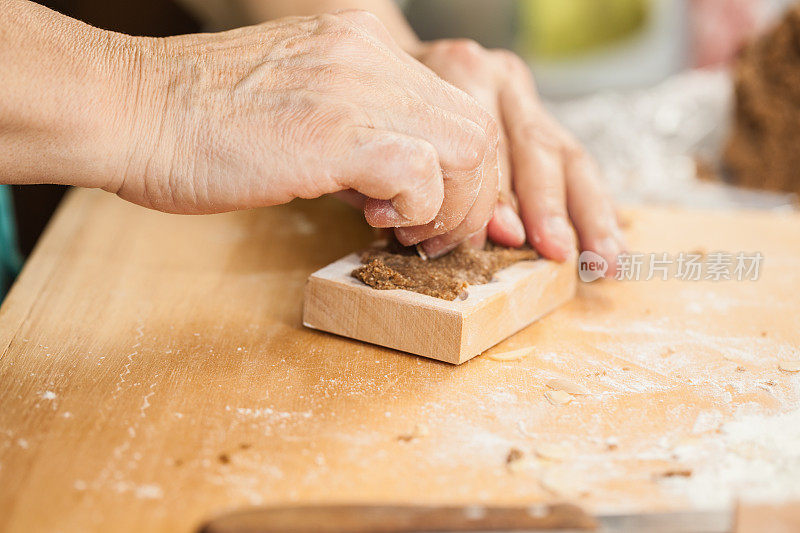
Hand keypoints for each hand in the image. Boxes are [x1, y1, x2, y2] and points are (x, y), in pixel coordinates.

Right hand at [112, 11, 498, 251]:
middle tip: (434, 234)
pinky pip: (419, 173)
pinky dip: (413, 208)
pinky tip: (373, 220)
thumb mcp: (298, 108)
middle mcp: (369, 55)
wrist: (129, 110)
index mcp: (362, 46)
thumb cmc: (198, 122)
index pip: (455, 106)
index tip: (442, 212)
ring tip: (406, 232)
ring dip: (450, 207)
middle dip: (472, 195)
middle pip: (475, 128)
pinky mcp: (335, 132)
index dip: (465, 170)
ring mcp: (356, 88)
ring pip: (466, 148)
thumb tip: (392, 186)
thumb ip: (355, 134)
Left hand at [411, 39, 624, 272]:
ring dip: (588, 212)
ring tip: (605, 257)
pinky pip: (574, 161)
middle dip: (549, 205)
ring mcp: (522, 93)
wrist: (388, 73)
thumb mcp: (396, 139)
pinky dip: (594, 204)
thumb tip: (496, 233)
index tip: (507, 240)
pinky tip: (611, 239)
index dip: (499, 197)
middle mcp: (498, 76)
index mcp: (460, 71)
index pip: (489, 143)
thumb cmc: (385, 113)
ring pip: (566, 154)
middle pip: (536, 146)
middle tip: (558, 250)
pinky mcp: (536, 112)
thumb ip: (438, 179)